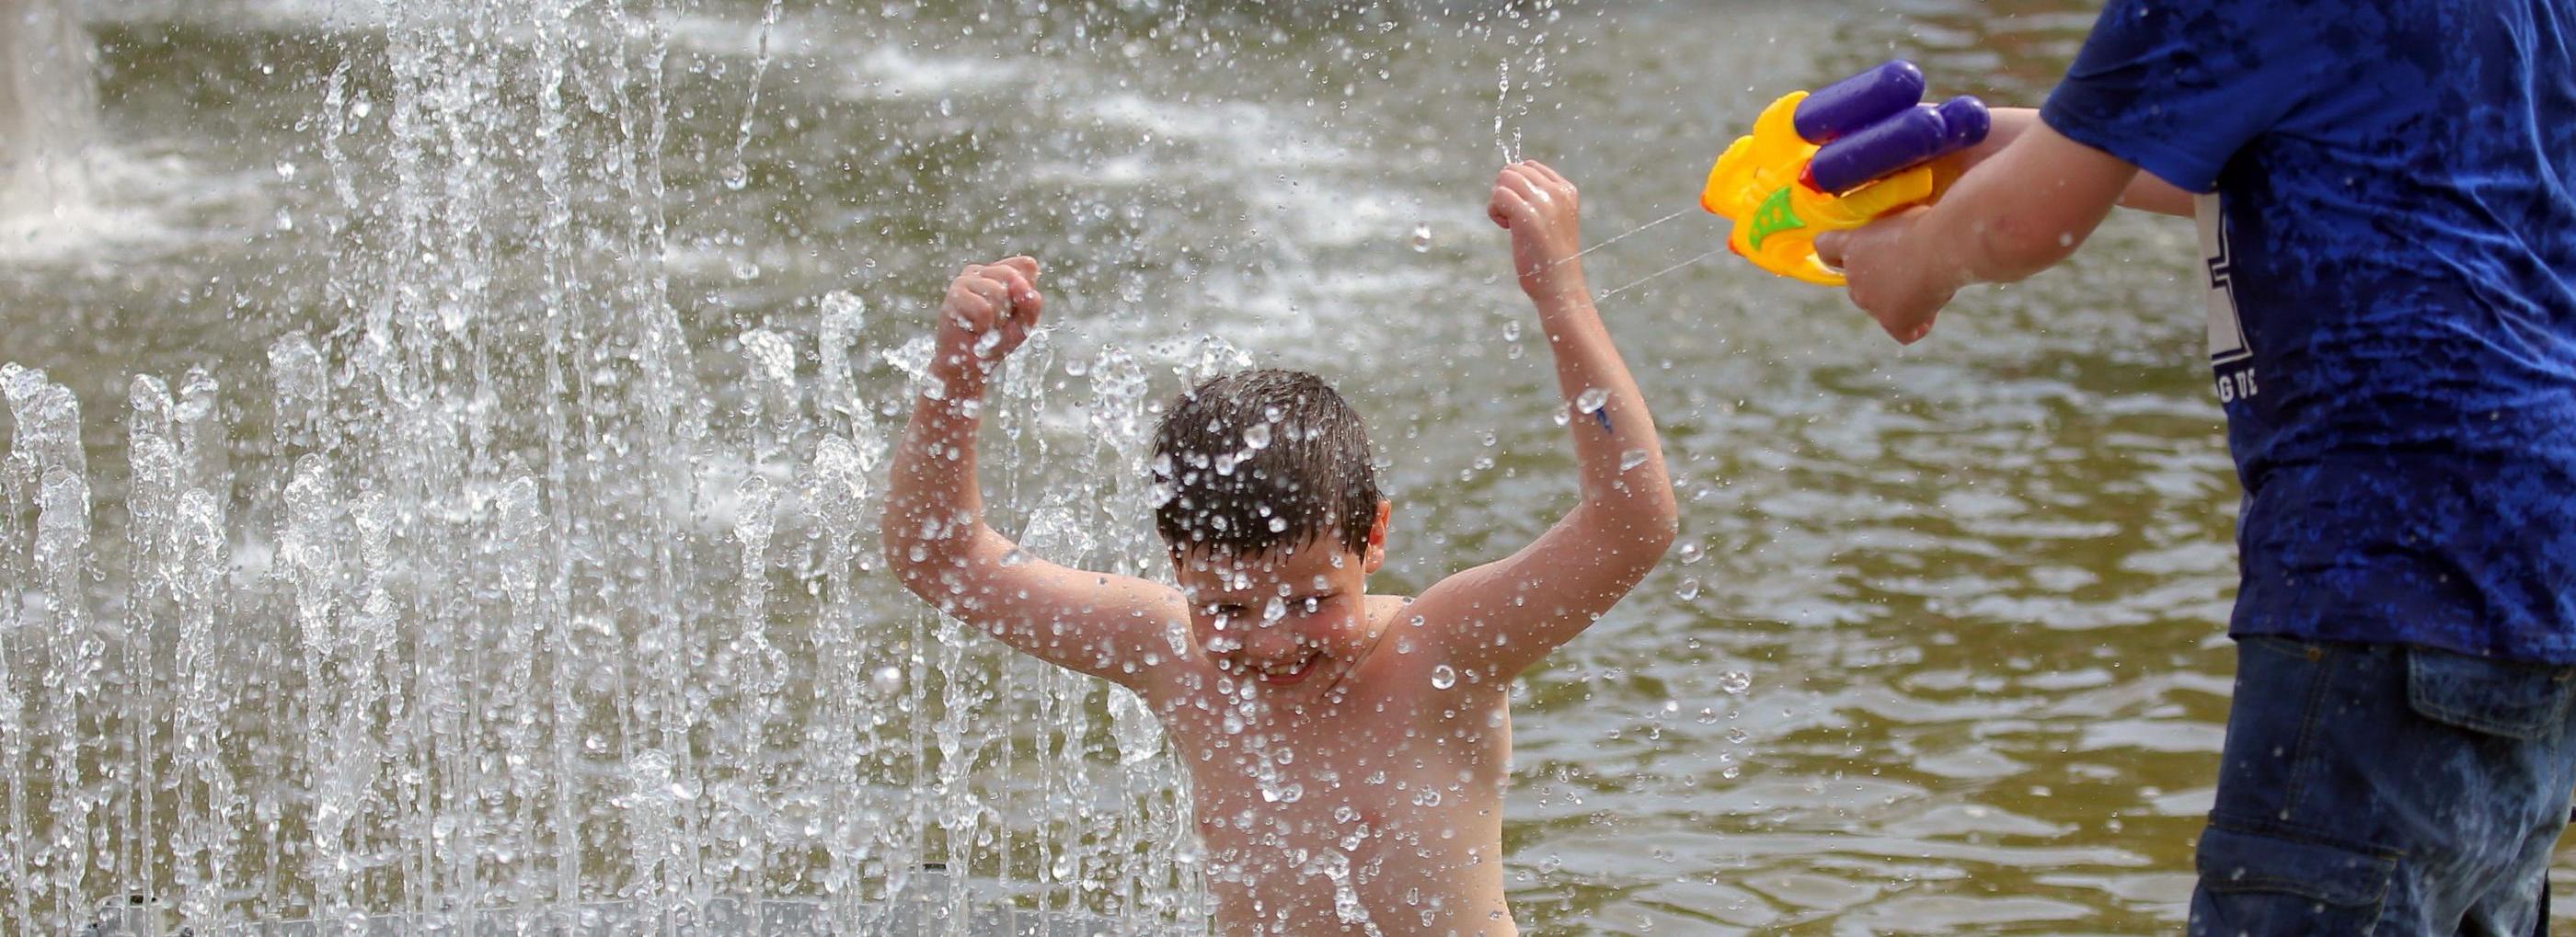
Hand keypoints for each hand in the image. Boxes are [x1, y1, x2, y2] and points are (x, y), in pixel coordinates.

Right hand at [931, 256, 1043, 388]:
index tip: (1013, 311)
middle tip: (996, 321)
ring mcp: (965, 280)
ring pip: (998, 293)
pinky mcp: (954, 294)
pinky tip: (972, 328)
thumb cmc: (997, 340)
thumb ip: (1031, 303)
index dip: (1026, 293)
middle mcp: (981, 271)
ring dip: (997, 319)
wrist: (970, 364)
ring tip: (984, 326)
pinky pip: (984, 309)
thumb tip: (1020, 283)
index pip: (1027, 266)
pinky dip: (984, 326)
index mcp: (999, 271)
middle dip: (1011, 307)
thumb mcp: (1024, 322)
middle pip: (1013, 277)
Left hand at [1487, 161, 1585, 301]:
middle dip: (1505, 191)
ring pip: (1504, 179)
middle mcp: (1557, 192)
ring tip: (1509, 223)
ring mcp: (1543, 202)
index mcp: (1567, 190)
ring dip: (1498, 201)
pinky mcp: (1526, 215)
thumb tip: (1508, 175)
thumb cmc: (1550, 258)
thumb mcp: (1553, 219)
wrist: (1559, 286)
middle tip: (1512, 218)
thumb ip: (1540, 197)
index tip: (1522, 209)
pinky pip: (1498, 196)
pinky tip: (1506, 227)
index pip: (1530, 166)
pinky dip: (1494, 211)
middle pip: (1513, 170)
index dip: (1516, 185)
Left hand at [1813, 210, 1956, 344]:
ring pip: (1881, 307)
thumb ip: (1892, 231)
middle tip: (1911, 266)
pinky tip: (1930, 309)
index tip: (1860, 251)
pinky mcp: (1891, 321)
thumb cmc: (1929, 223)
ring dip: (1901, 299)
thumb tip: (1906, 238)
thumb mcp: (1904, 216)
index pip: (1826, 249)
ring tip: (1929, 281)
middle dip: (1880, 279)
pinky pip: (1903, 331)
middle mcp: (1853, 277)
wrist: (1942, 246)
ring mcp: (1870, 302)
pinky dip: (1917, 324)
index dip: (1840, 253)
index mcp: (1852, 245)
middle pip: (1859, 284)